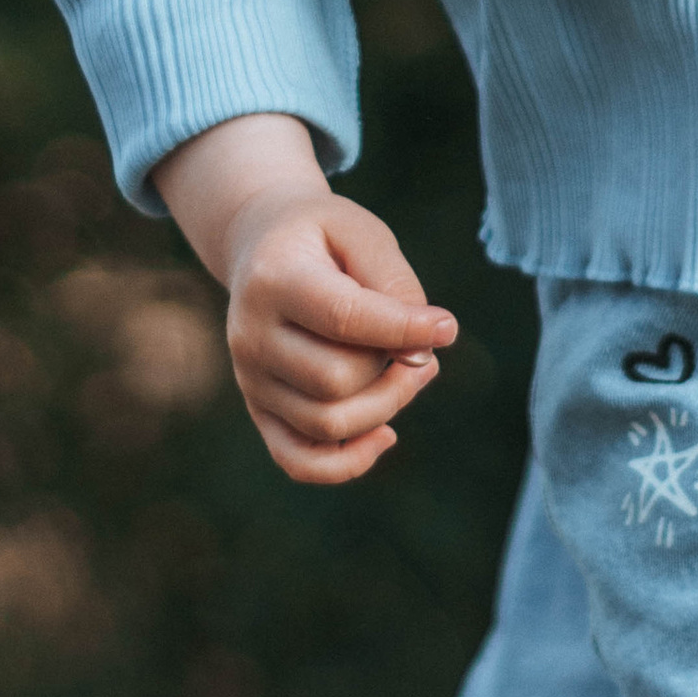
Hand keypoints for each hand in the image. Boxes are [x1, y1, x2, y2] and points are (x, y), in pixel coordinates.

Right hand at [154, 115, 457, 482]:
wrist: (261, 246)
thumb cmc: (323, 237)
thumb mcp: (362, 233)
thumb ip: (394, 283)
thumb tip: (423, 348)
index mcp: (274, 279)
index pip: (343, 318)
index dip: (404, 330)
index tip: (447, 327)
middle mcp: (251, 335)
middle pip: (337, 380)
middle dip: (396, 370)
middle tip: (423, 346)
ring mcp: (250, 378)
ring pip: (327, 424)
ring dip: (386, 407)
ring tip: (410, 372)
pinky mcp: (259, 408)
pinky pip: (299, 461)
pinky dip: (348, 463)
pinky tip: (385, 434)